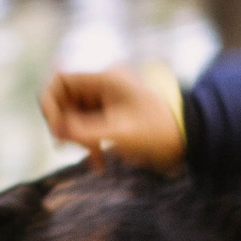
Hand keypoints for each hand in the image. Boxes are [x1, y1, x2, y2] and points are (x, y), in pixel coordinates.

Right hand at [39, 66, 187, 172]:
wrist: (188, 138)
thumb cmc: (160, 132)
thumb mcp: (119, 133)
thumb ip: (85, 130)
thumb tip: (56, 129)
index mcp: (105, 79)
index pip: (60, 80)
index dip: (51, 104)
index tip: (58, 131)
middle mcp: (102, 85)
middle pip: (64, 100)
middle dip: (66, 126)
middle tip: (80, 148)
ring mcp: (105, 100)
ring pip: (73, 116)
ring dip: (77, 139)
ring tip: (96, 158)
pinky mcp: (109, 115)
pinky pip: (87, 126)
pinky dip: (88, 143)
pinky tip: (99, 162)